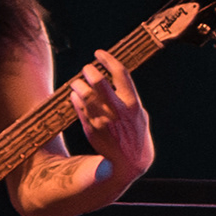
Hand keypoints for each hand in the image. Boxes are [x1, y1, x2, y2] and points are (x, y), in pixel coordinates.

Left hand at [67, 51, 154, 182]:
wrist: (129, 162)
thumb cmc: (135, 134)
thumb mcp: (139, 115)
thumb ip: (127, 97)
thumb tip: (113, 78)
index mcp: (132, 103)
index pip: (120, 74)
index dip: (108, 60)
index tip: (99, 53)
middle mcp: (117, 110)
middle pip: (98, 82)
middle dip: (89, 71)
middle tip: (87, 69)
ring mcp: (102, 119)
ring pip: (84, 94)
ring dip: (78, 84)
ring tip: (78, 83)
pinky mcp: (90, 128)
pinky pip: (78, 107)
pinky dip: (76, 99)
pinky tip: (76, 96)